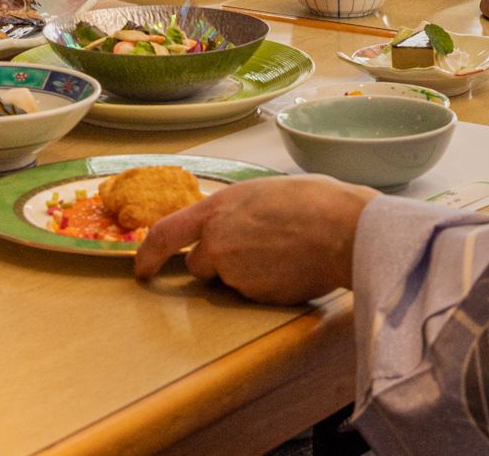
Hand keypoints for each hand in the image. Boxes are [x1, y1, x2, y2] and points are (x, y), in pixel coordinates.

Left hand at [132, 175, 375, 304]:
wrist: (345, 231)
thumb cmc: (315, 201)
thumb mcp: (263, 191)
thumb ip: (237, 210)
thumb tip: (234, 222)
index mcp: (217, 209)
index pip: (164, 235)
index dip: (148, 255)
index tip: (143, 268)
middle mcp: (218, 243)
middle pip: (199, 265)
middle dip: (217, 263)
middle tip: (254, 248)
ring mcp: (237, 273)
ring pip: (229, 281)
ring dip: (245, 272)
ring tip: (282, 252)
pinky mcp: (256, 297)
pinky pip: (253, 294)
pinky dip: (265, 284)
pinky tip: (291, 266)